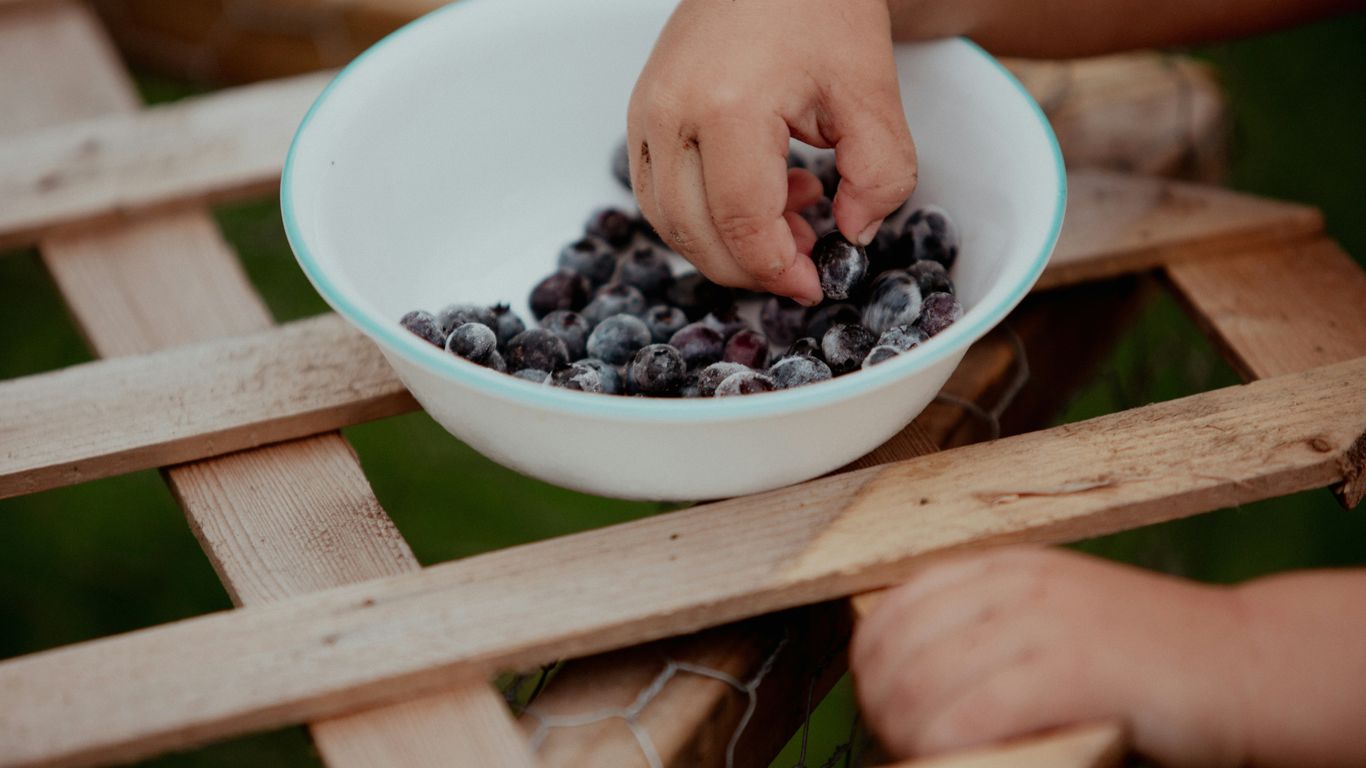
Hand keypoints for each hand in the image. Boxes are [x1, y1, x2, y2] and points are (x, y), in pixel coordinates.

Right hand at [628, 0, 916, 303]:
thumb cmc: (818, 6)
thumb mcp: (871, 91)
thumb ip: (879, 175)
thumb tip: (855, 235)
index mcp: (727, 106)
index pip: (743, 224)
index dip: (779, 270)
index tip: (815, 284)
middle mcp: (670, 114)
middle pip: (696, 234)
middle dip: (752, 268)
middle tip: (806, 264)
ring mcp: (645, 114)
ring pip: (670, 223)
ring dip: (727, 246)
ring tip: (793, 220)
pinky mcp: (641, 114)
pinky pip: (660, 195)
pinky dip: (705, 217)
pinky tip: (761, 194)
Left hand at [851, 547, 1250, 766]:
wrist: (1248, 662)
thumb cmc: (1150, 654)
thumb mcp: (1058, 615)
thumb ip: (991, 629)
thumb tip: (907, 676)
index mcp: (1006, 565)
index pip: (895, 605)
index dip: (871, 662)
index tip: (879, 703)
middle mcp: (1015, 583)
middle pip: (897, 646)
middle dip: (881, 704)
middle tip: (897, 741)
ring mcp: (1042, 621)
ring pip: (923, 683)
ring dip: (907, 733)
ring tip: (923, 755)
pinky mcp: (1069, 668)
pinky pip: (971, 713)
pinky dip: (947, 745)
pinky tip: (953, 758)